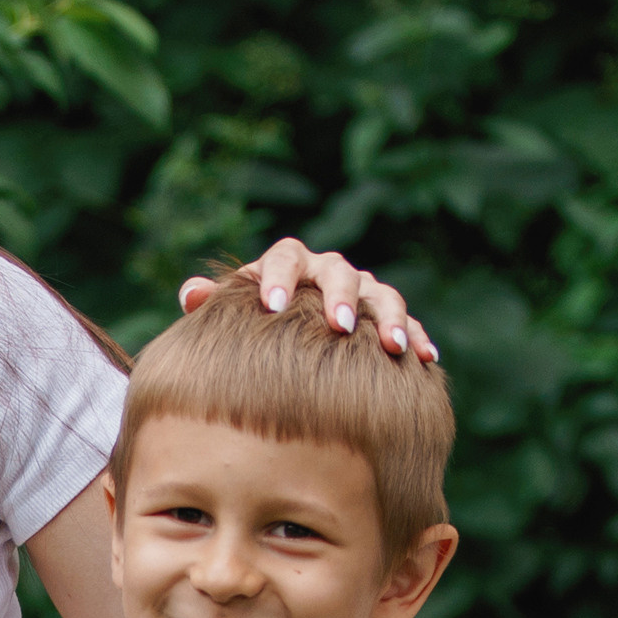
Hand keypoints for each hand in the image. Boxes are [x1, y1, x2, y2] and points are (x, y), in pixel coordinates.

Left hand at [181, 240, 436, 363]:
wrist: (282, 336)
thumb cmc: (250, 326)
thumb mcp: (228, 316)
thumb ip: (213, 304)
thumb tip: (192, 293)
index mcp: (287, 264)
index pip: (284, 258)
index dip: (278, 278)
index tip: (271, 306)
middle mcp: (327, 271)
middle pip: (339, 272)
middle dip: (340, 298)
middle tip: (337, 326)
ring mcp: (360, 291)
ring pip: (380, 294)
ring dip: (388, 318)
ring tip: (391, 346)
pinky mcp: (383, 316)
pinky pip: (406, 321)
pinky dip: (416, 337)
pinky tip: (425, 359)